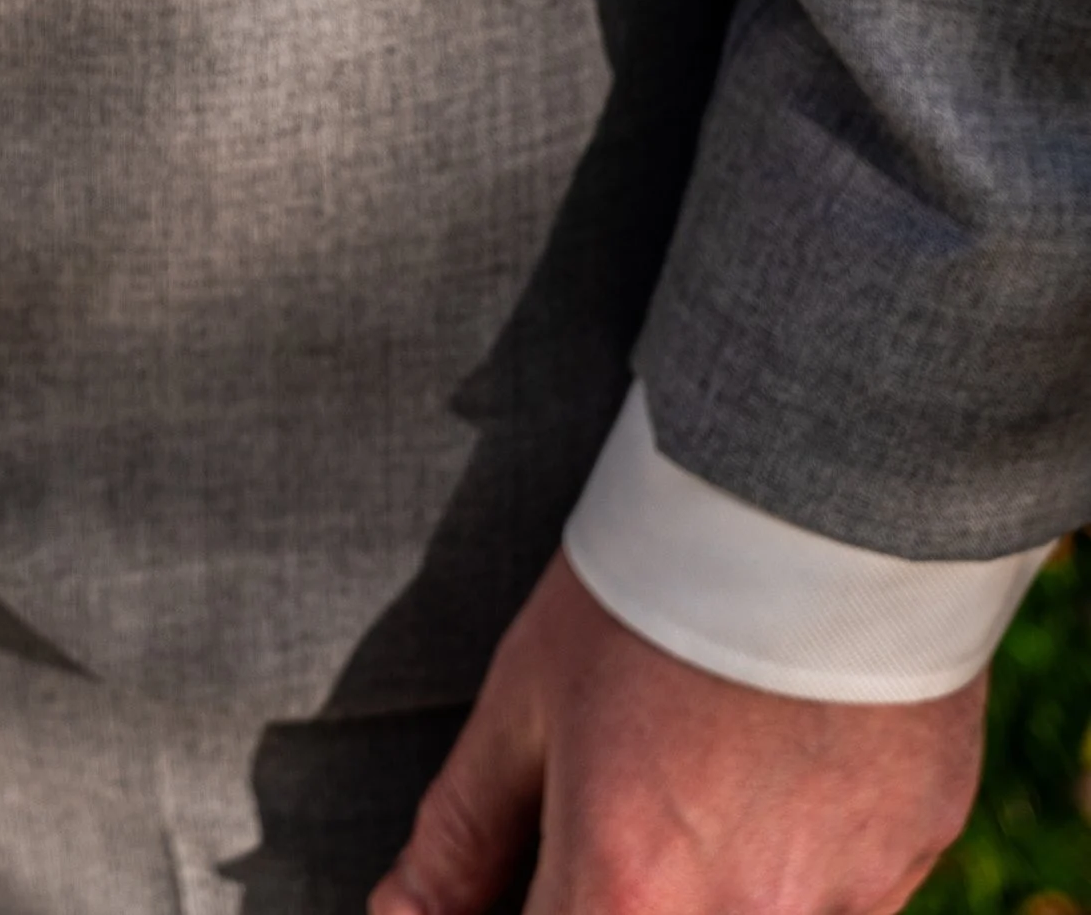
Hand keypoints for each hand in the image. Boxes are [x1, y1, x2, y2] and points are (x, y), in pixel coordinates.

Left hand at [371, 556, 984, 914]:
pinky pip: (838, 908)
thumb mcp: (527, 697)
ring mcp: (835, 905)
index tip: (537, 879)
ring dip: (713, 887)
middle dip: (617, 898)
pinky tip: (776, 776)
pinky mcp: (907, 865)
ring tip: (704, 785)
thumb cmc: (649, 587)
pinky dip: (793, 871)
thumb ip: (462, 833)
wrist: (815, 495)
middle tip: (627, 815)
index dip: (537, 913)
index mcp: (623, 889)